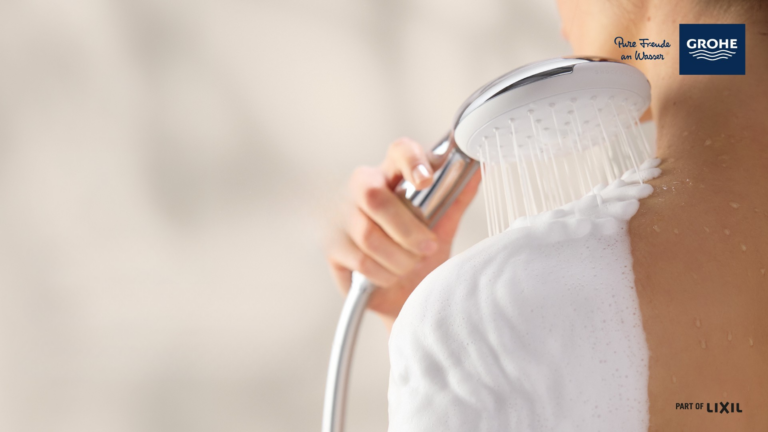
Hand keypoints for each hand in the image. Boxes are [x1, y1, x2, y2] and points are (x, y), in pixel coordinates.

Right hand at [326, 137, 480, 328]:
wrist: (404, 294)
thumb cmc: (419, 251)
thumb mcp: (442, 223)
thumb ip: (457, 195)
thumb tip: (480, 167)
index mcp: (391, 175)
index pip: (398, 151)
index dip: (411, 161)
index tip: (427, 180)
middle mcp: (361, 189)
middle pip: (375, 196)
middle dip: (407, 229)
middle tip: (428, 246)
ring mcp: (341, 217)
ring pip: (369, 235)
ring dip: (399, 257)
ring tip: (409, 264)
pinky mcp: (332, 247)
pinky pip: (361, 261)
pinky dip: (384, 273)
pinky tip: (390, 275)